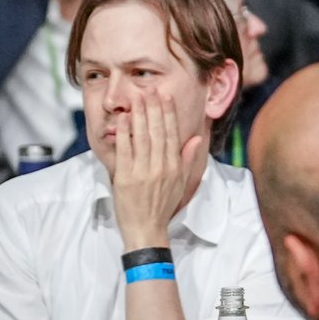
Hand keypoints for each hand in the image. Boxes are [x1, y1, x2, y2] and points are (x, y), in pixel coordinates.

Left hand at [110, 87, 207, 249]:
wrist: (146, 229)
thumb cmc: (163, 206)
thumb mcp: (181, 183)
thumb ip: (188, 159)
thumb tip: (195, 138)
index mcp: (174, 166)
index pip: (171, 133)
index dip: (168, 113)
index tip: (166, 97)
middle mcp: (160, 167)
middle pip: (156, 131)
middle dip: (153, 108)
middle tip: (150, 89)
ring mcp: (142, 172)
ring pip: (141, 137)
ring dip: (138, 116)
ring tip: (136, 98)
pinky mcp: (124, 178)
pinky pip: (124, 151)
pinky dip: (124, 134)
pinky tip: (123, 120)